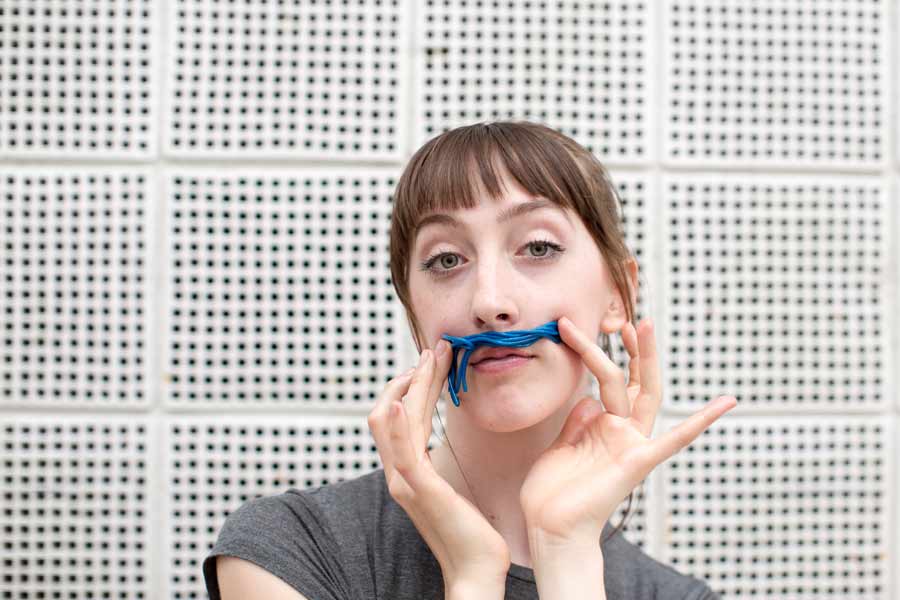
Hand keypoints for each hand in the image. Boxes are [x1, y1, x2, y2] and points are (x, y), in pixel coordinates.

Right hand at [367, 340, 510, 588]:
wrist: (477, 571)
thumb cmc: (473, 534)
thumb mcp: (452, 490)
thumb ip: (440, 466)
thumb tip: (442, 445)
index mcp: (407, 470)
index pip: (400, 416)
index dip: (413, 385)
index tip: (434, 362)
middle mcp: (398, 472)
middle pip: (390, 410)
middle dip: (412, 376)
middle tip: (435, 349)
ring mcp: (404, 480)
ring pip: (393, 420)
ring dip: (412, 385)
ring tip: (431, 358)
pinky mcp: (418, 488)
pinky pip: (402, 449)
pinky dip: (398, 421)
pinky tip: (404, 398)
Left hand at [520, 316, 737, 551]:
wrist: (551, 528)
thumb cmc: (552, 493)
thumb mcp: (561, 447)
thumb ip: (578, 423)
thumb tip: (588, 399)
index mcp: (603, 427)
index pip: (610, 383)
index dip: (601, 354)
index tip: (581, 327)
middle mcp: (622, 432)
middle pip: (634, 382)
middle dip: (634, 350)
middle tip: (632, 318)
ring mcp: (631, 445)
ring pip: (642, 394)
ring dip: (644, 360)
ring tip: (643, 325)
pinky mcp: (636, 462)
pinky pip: (672, 440)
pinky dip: (699, 421)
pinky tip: (726, 402)